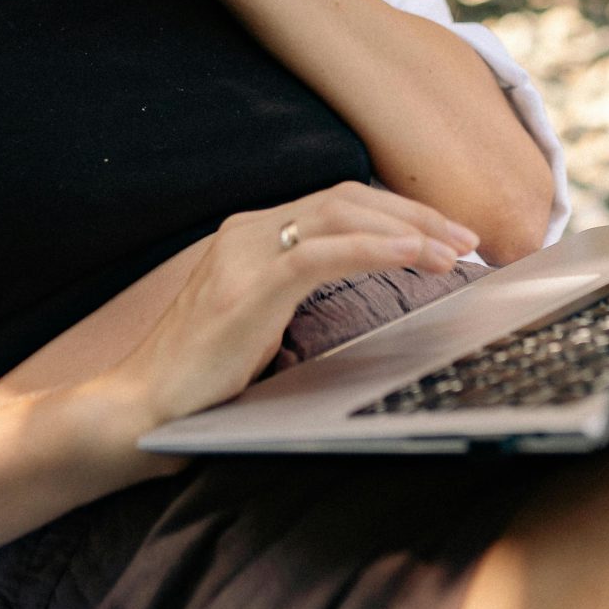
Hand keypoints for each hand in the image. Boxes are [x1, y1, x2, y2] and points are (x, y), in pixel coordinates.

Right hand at [97, 183, 480, 435]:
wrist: (140, 409)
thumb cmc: (203, 375)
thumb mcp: (261, 318)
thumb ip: (299, 288)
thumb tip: (364, 283)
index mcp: (253, 234)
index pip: (340, 203)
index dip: (399, 213)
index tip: (447, 234)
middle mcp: (248, 231)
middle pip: (348, 199)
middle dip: (415, 215)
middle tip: (468, 239)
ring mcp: (245, 255)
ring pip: (341, 216)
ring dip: (407, 230)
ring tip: (453, 251)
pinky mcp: (248, 289)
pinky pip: (322, 253)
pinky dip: (374, 249)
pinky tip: (412, 256)